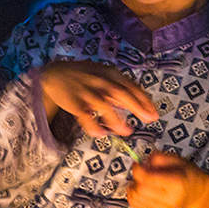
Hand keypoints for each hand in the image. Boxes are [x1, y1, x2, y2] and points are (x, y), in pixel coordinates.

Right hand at [39, 61, 157, 137]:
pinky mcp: (75, 103)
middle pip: (123, 93)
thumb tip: (134, 105)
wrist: (55, 74)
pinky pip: (86, 117)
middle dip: (138, 107)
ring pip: (105, 106)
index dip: (145, 101)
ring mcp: (88, 91)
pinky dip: (94, 126)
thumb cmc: (83, 76)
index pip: (132, 86)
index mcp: (110, 73)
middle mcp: (100, 81)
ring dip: (117, 121)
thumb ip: (118, 89)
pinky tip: (101, 134)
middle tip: (150, 120)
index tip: (154, 113)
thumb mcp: (103, 76)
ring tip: (127, 131)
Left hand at [127, 150, 208, 207]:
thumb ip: (158, 158)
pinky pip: (137, 206)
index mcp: (176, 183)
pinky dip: (133, 196)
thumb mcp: (177, 159)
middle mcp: (169, 198)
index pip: (148, 179)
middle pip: (140, 190)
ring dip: (132, 188)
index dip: (137, 170)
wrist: (197, 193)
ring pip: (136, 199)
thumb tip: (142, 164)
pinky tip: (138, 189)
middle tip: (140, 172)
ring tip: (138, 181)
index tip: (137, 164)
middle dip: (135, 179)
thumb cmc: (187, 173)